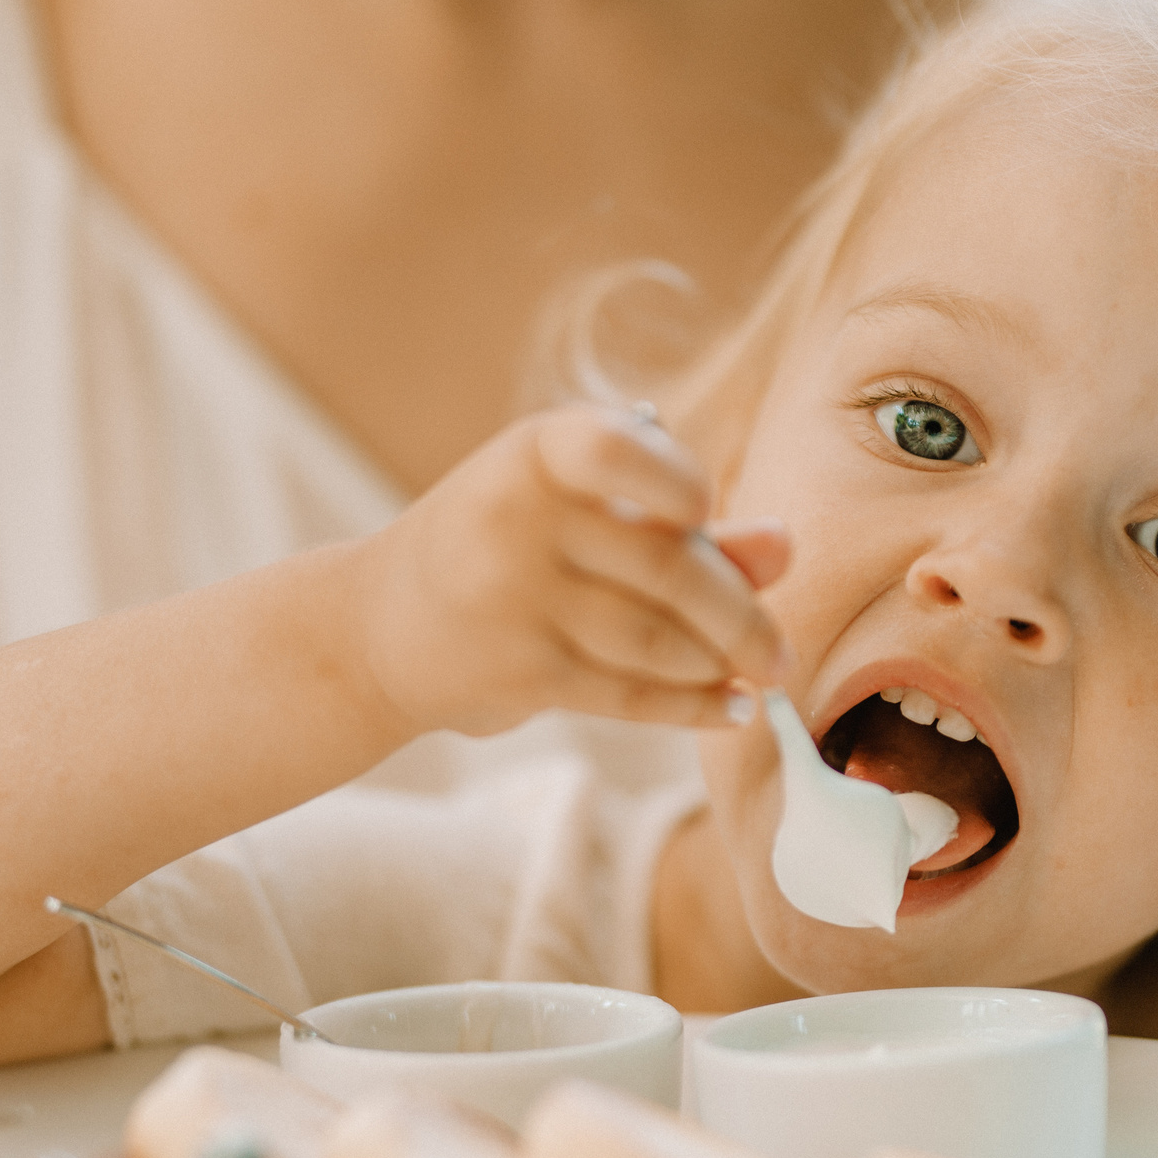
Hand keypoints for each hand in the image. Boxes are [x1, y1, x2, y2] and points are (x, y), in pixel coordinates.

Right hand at [354, 404, 792, 737]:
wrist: (372, 631)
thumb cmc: (502, 553)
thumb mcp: (576, 516)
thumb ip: (683, 528)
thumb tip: (785, 548)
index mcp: (534, 453)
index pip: (617, 449)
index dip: (679, 485)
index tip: (701, 512)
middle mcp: (516, 519)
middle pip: (665, 566)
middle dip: (740, 616)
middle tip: (780, 652)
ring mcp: (512, 598)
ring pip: (656, 639)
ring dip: (721, 665)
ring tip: (757, 675)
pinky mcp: (518, 671)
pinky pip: (629, 694)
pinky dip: (692, 706)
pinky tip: (729, 708)